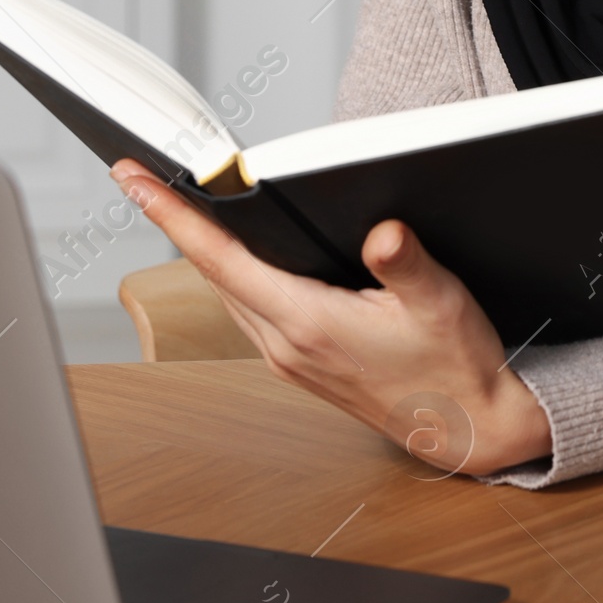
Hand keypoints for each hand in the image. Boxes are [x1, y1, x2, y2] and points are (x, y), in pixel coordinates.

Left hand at [111, 162, 551, 477]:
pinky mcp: (300, 363)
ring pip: (227, 291)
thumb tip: (381, 229)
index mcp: (308, 323)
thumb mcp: (439, 301)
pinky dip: (232, 272)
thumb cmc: (453, 366)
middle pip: (212, 271)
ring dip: (203, 247)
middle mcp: (285, 344)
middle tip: (148, 174)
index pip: (221, 259)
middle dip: (177, 220)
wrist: (467, 427)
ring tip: (183, 203)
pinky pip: (247, 309)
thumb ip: (405, 262)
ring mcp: (288, 357)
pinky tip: (242, 253)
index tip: (135, 180)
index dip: (173, 215)